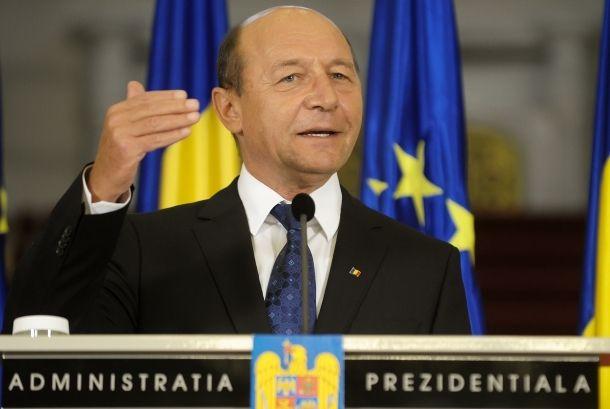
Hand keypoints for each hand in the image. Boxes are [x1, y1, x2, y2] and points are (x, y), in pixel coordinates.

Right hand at [88, 81, 199, 201]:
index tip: (184, 95)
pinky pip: (155, 139)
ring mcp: (120, 133)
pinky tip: (186, 132)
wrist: (106, 176)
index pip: (145, 99)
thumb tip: (134, 84)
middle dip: (176, 106)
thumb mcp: (124, 126)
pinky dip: (172, 135)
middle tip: (194, 104)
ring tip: (194, 117)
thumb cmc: (120, 150)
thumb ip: (132, 107)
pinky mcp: (127, 148)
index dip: (166, 96)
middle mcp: (116, 119)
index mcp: (117, 110)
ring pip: (155, 123)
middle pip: (152, 110)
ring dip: (178, 119)